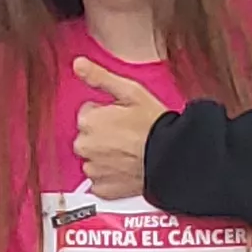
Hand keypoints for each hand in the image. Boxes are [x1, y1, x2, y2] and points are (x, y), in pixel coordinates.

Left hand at [67, 58, 165, 199]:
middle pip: (87, 136)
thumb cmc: (155, 125)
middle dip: (103, 134)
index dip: (107, 114)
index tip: (123, 118)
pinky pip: (99, 180)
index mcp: (89, 120)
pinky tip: (126, 167)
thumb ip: (100, 77)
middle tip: (128, 135)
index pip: (88, 114)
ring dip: (105, 155)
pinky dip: (110, 175)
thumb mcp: (130, 92)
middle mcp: (85, 146)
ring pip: (93, 158)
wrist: (172, 158)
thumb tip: (78, 63)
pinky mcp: (102, 188)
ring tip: (129, 151)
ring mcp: (93, 169)